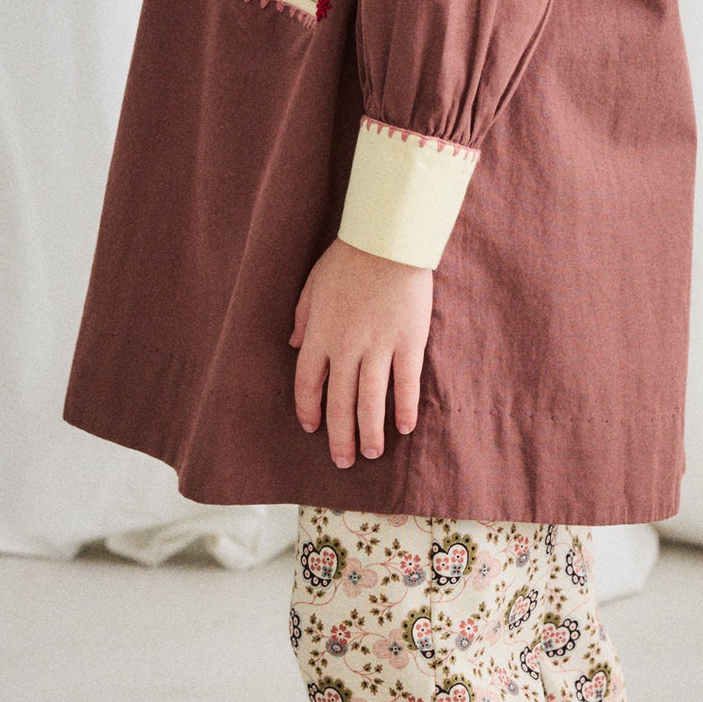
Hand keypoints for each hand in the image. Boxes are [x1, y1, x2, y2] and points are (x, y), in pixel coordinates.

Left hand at [290, 237, 434, 468]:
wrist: (388, 240)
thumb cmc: (349, 258)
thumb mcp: (312, 284)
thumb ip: (302, 318)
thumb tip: (294, 344)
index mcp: (320, 335)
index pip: (308, 383)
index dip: (309, 409)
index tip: (313, 428)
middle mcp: (346, 348)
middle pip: (339, 402)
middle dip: (340, 436)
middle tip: (343, 461)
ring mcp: (379, 347)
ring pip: (371, 400)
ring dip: (370, 431)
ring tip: (372, 454)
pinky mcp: (408, 342)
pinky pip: (406, 383)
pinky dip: (404, 407)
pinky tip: (404, 427)